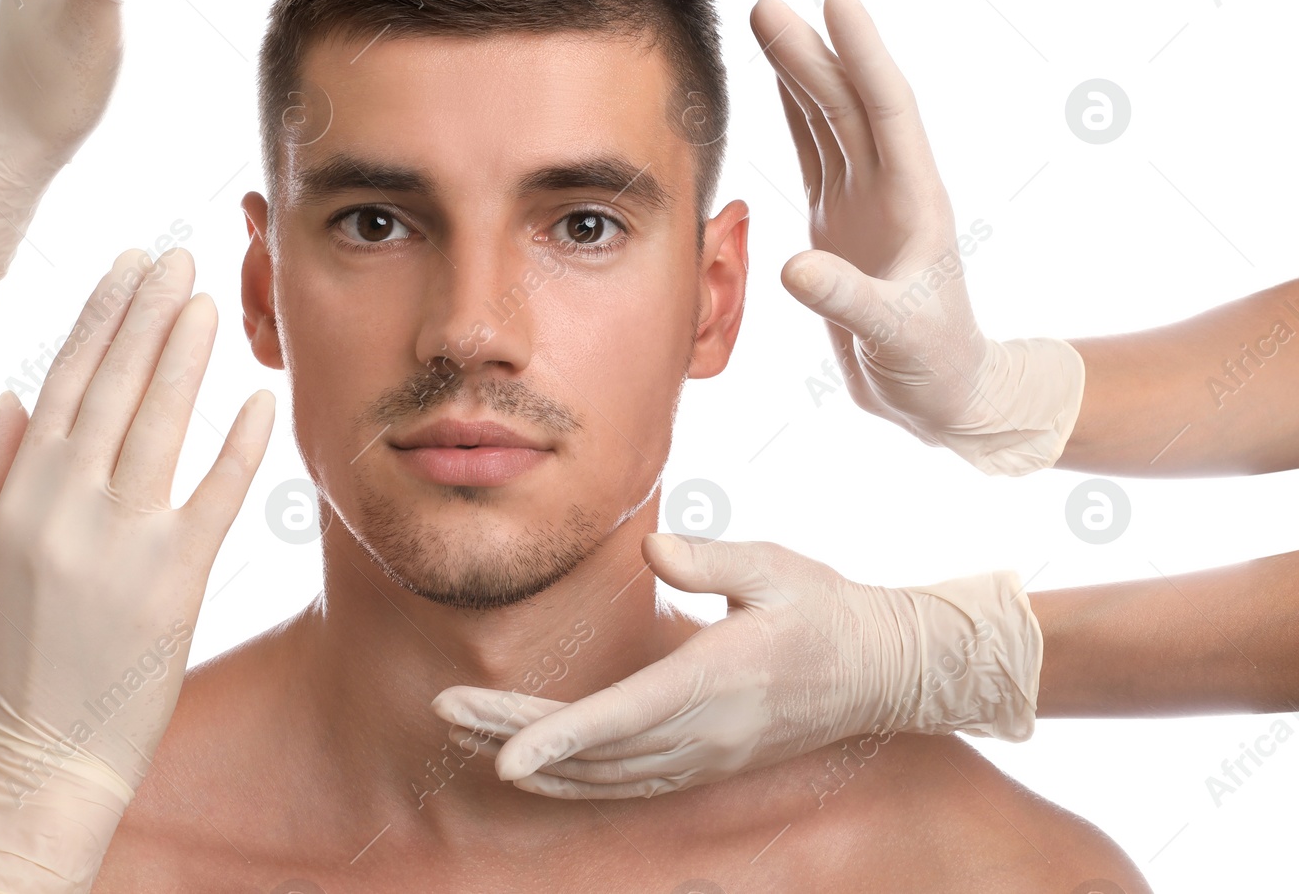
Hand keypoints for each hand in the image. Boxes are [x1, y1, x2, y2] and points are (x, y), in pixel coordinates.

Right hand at [0, 247, 275, 892]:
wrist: (41, 749)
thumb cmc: (12, 654)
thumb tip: (10, 394)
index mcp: (20, 495)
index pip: (64, 381)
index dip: (99, 316)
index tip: (126, 263)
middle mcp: (66, 506)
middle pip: (112, 387)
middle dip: (147, 313)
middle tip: (179, 255)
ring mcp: (122, 541)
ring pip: (157, 424)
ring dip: (184, 355)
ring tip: (208, 298)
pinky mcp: (175, 580)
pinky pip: (216, 496)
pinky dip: (238, 445)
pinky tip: (258, 399)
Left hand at [432, 534, 1039, 799]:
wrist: (885, 671)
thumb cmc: (826, 608)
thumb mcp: (778, 567)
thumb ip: (713, 559)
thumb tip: (654, 549)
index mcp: (717, 680)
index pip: (624, 718)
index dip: (560, 740)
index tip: (503, 757)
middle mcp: (705, 732)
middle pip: (595, 750)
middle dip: (514, 735)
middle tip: (446, 710)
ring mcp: (706, 756)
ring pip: (604, 776)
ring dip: (535, 759)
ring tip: (468, 729)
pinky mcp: (706, 762)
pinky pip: (626, 782)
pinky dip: (574, 777)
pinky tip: (535, 765)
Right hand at [751, 0, 1082, 474]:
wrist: (941, 395)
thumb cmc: (932, 368)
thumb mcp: (896, 337)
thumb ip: (849, 301)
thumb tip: (794, 268)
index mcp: (915, 204)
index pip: (886, 112)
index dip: (862, 55)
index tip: (836, 0)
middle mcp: (891, 190)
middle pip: (846, 106)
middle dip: (809, 53)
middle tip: (765, 3)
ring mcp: (864, 202)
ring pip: (828, 121)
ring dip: (798, 72)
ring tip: (765, 20)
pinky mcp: (839, 222)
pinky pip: (815, 153)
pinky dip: (795, 115)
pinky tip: (778, 82)